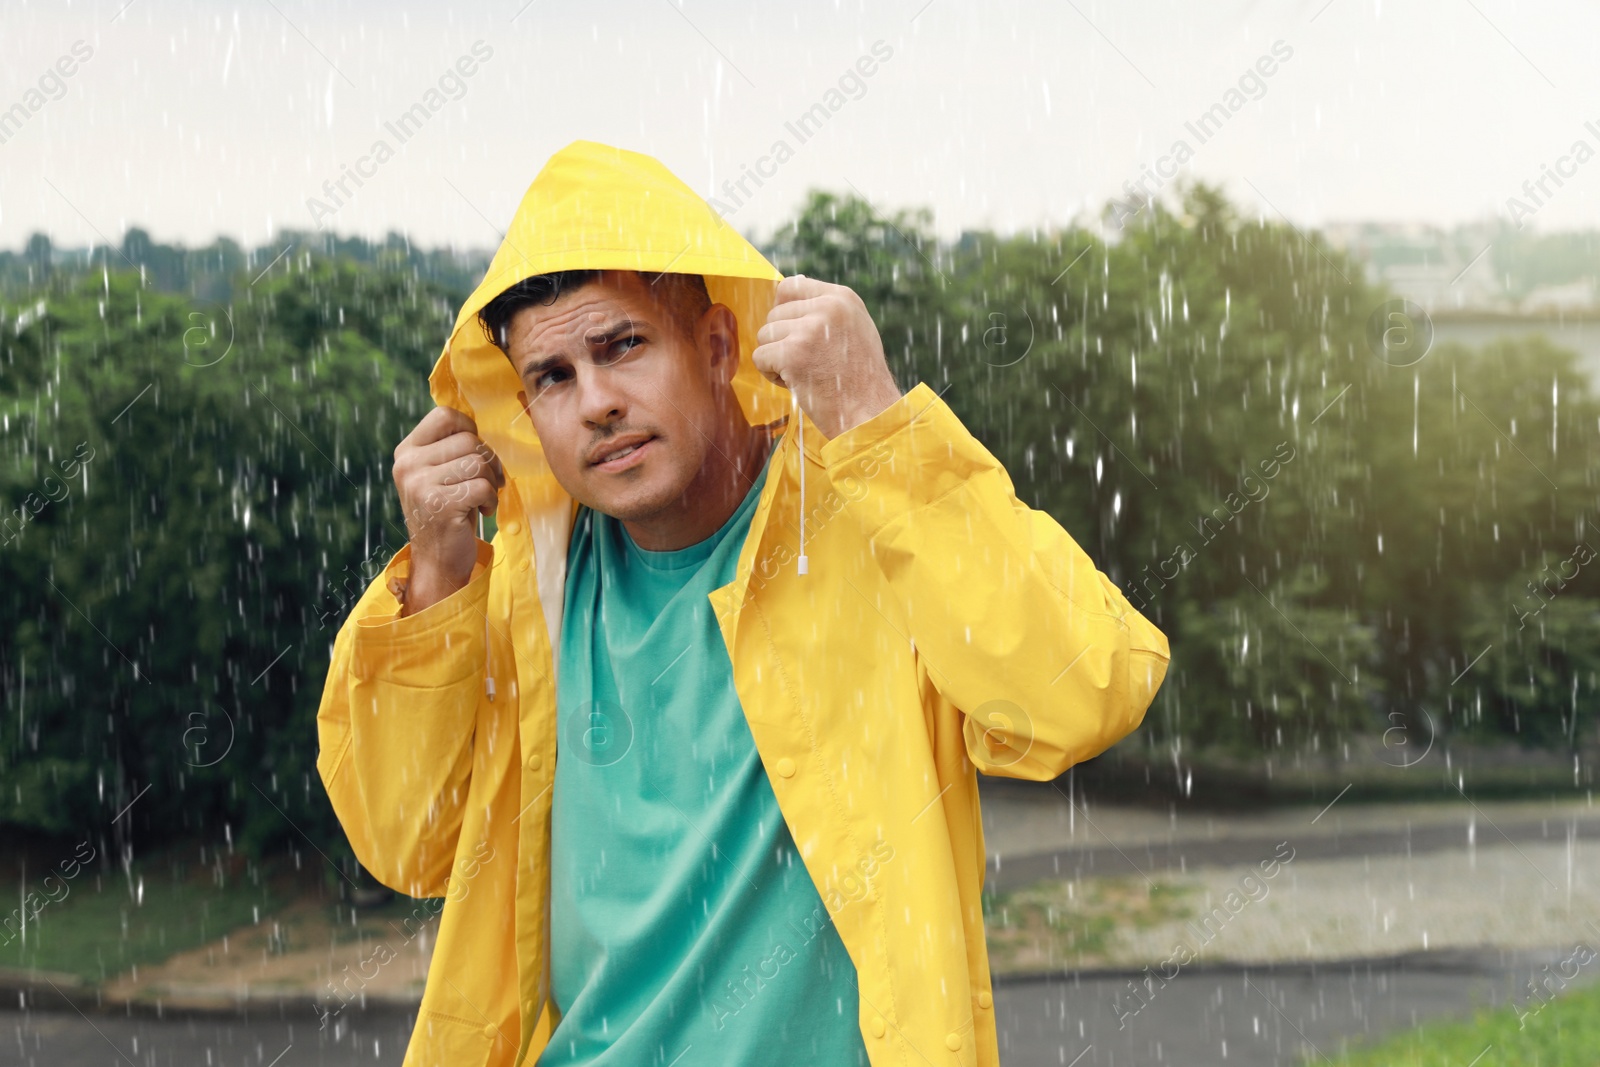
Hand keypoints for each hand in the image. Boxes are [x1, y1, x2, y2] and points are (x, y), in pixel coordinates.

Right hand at [392, 406, 503, 614]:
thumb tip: (477, 422)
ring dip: (491, 482)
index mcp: (407, 451)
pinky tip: (481, 511)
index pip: (445, 415)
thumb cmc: (448, 512)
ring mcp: (420, 484)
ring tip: (482, 499)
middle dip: (489, 461)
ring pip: (478, 462)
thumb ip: (449, 447)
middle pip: (469, 439)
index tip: (475, 454)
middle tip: (488, 483)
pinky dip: (491, 500)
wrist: (437, 561)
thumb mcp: (440, 473)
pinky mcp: (438, 504)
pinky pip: (483, 486)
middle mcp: (407, 464)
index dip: (470, 430)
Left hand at [752, 275, 901, 438]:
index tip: (794, 335)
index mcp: (842, 297)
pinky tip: (797, 384)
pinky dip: (771, 375)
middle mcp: (827, 307)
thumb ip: (827, 307)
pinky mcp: (792, 354)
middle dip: (782, 341)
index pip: (791, 286)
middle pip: (774, 314)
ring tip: (805, 374)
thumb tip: (793, 282)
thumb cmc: (861, 379)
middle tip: (808, 364)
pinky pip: (760, 357)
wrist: (870, 415)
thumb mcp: (855, 328)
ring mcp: (809, 329)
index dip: (783, 311)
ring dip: (776, 359)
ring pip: (764, 336)